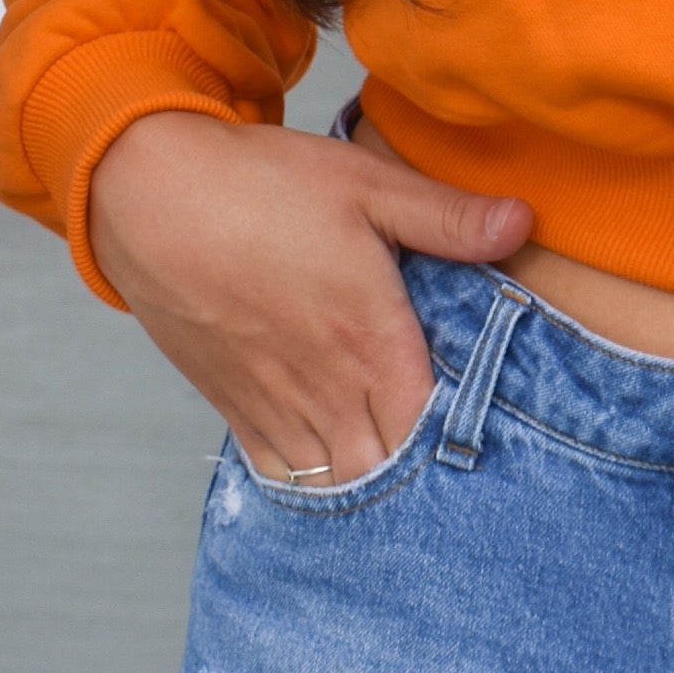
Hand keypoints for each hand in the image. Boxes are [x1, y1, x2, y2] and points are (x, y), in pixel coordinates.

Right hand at [86, 111, 530, 488]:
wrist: (149, 194)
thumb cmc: (262, 183)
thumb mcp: (366, 184)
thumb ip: (447, 217)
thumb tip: (524, 222)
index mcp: (370, 337)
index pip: (432, 428)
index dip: (463, 444)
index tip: (492, 444)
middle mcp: (325, 384)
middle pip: (386, 471)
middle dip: (422, 480)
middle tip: (455, 474)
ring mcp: (274, 401)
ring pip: (335, 482)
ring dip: (369, 488)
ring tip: (404, 489)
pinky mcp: (232, 402)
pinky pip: (280, 473)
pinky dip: (311, 485)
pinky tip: (335, 475)